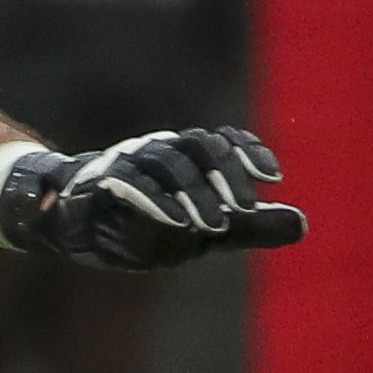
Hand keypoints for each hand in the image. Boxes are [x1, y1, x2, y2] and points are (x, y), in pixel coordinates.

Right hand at [0, 125, 305, 270]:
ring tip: (212, 225)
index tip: (272, 179)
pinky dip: (155, 201)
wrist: (69, 226)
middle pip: (197, 147)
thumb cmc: (142, 226)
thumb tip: (303, 224)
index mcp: (186, 158)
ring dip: (193, 193)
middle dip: (223, 177)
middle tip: (242, 209)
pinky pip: (128, 183)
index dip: (247, 153)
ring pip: (165, 162)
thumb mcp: (203, 231)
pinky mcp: (98, 183)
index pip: (222, 142)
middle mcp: (158, 152)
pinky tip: (176, 224)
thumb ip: (250, 227)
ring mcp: (126, 163)